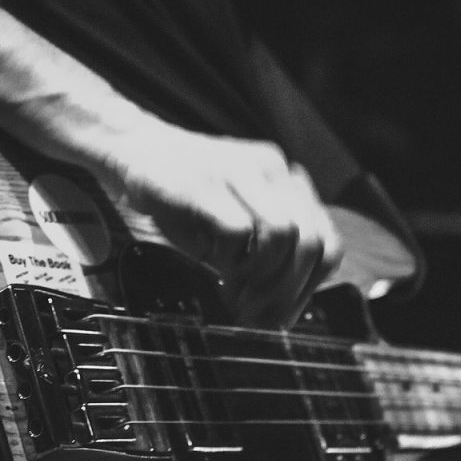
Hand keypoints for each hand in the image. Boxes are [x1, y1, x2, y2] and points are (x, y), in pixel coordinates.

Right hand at [98, 116, 342, 327]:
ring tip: (234, 289)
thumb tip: (280, 308)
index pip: (328, 242)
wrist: (132, 146)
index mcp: (286, 181)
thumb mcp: (232, 220)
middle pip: (313, 242)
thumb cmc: (181, 193)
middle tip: (256, 312)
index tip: (280, 314)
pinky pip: (239, 232)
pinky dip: (230, 261)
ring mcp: (242, 171)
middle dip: (286, 291)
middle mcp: (273, 170)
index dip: (308, 288)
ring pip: (284, 235)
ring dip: (261, 276)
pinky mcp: (207, 182)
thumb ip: (264, 251)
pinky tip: (215, 267)